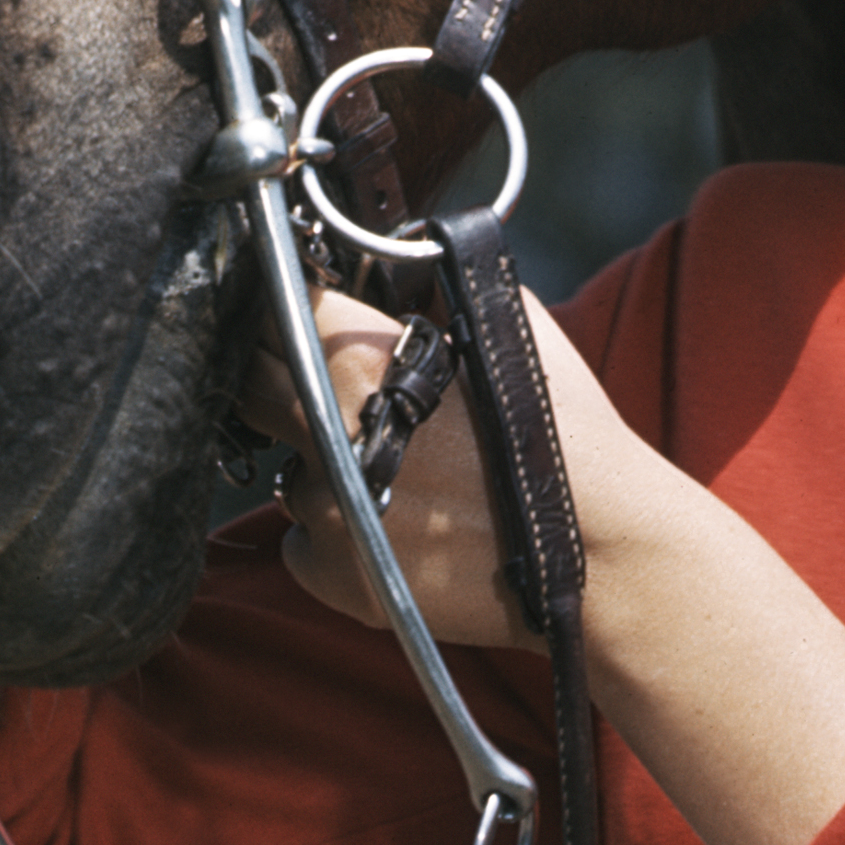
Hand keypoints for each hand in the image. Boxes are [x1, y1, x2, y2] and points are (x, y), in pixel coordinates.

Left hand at [261, 283, 627, 653]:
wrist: (598, 551)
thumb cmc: (564, 431)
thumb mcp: (509, 326)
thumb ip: (434, 293)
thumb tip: (393, 269)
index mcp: (360, 357)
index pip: (272, 307)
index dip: (286, 306)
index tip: (303, 311)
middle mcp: (325, 433)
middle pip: (246, 381)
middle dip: (279, 372)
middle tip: (330, 382)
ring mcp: (324, 510)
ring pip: (288, 468)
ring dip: (324, 462)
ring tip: (402, 471)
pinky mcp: (332, 575)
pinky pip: (306, 539)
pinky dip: (342, 529)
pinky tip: (403, 525)